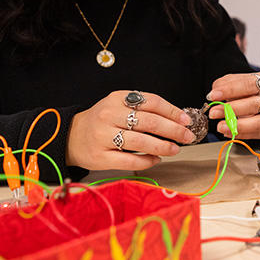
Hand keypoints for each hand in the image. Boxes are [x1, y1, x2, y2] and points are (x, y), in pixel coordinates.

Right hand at [66, 91, 193, 170]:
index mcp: (116, 99)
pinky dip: (147, 161)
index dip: (172, 111)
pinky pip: (129, 160)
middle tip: (187, 136)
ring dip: (163, 146)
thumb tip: (177, 119)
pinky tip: (156, 159)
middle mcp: (108, 115)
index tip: (186, 120)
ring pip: (140, 142)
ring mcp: (103, 137)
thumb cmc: (102, 122)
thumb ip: (143, 109)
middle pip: (148, 122)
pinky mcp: (100, 157)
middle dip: (173, 130)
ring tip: (175, 149)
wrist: (71, 137)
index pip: (151, 102)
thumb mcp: (118, 106)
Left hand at [207, 71, 259, 139]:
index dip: (230, 90)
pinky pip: (256, 134)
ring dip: (237, 126)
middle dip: (231, 109)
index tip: (214, 95)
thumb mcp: (240, 80)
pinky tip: (228, 131)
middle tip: (214, 112)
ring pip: (258, 123)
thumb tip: (214, 94)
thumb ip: (226, 84)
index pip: (249, 84)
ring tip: (221, 126)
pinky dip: (240, 134)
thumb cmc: (252, 89)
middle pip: (254, 104)